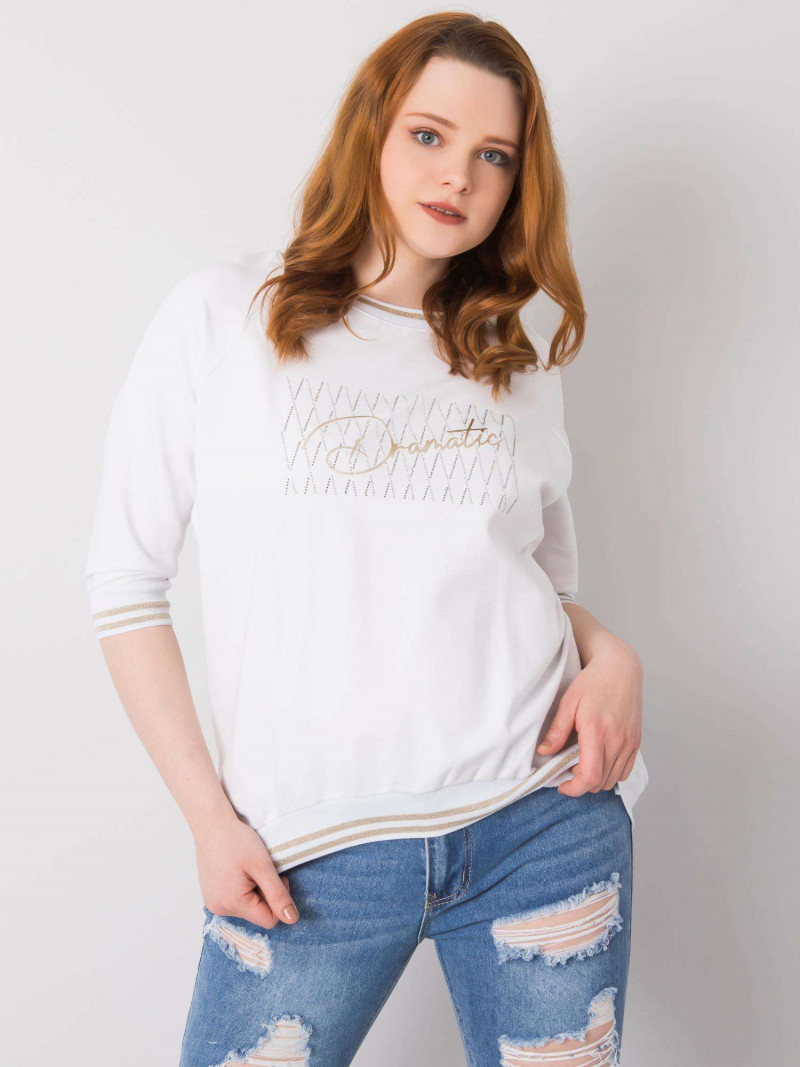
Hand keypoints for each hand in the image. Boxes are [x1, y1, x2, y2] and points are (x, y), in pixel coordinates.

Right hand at [193, 811, 299, 928]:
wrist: (211, 824)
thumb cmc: (236, 840)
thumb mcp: (262, 866)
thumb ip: (277, 894)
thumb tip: (292, 919)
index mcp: (233, 904)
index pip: (269, 920)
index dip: (278, 899)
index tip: (274, 876)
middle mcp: (220, 909)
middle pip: (257, 913)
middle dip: (265, 893)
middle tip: (260, 869)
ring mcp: (213, 903)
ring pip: (247, 907)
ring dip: (254, 890)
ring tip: (247, 868)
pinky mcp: (211, 895)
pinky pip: (234, 900)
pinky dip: (242, 888)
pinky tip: (238, 870)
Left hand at [536, 640, 642, 794]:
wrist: (621, 669)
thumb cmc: (593, 682)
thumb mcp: (569, 702)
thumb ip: (557, 730)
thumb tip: (544, 752)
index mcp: (597, 732)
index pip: (589, 776)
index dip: (574, 788)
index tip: (562, 784)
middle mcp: (617, 741)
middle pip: (600, 782)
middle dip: (581, 783)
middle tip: (567, 769)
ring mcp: (629, 743)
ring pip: (612, 779)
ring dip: (596, 779)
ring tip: (582, 764)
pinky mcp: (636, 742)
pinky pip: (625, 771)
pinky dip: (611, 774)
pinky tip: (598, 760)